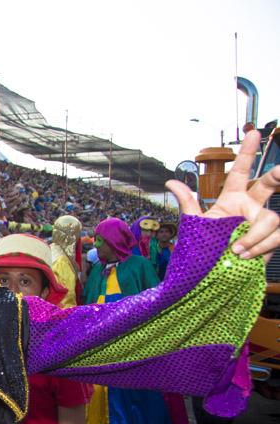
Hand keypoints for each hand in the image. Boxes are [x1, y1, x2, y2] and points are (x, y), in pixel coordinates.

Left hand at [166, 130, 279, 259]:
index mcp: (232, 199)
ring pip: (272, 219)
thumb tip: (170, 181)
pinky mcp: (272, 239)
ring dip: (255, 236)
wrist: (211, 275)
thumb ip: (187, 202)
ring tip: (236, 250)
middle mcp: (251, 207)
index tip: (253, 133)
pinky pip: (276, 236)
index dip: (247, 153)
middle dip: (278, 176)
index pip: (241, 171)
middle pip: (269, 184)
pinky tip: (245, 256)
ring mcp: (263, 223)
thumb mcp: (194, 224)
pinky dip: (260, 246)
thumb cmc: (202, 248)